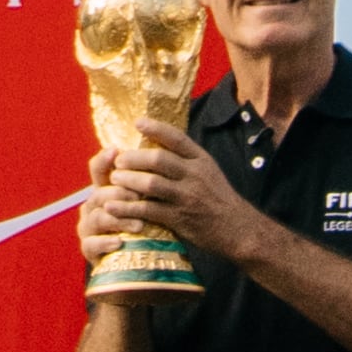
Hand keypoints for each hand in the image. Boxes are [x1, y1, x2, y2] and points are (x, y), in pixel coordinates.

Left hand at [82, 132, 267, 283]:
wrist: (238, 229)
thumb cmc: (218, 199)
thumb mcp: (209, 172)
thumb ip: (187, 160)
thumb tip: (160, 144)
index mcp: (201, 160)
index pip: (177, 138)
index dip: (156, 128)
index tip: (138, 123)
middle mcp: (195, 175)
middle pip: (158, 159)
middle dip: (134, 158)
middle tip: (118, 160)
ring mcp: (187, 197)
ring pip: (151, 183)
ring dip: (128, 180)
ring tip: (113, 179)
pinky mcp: (179, 218)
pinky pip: (148, 210)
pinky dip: (127, 208)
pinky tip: (113, 206)